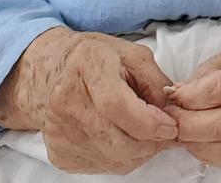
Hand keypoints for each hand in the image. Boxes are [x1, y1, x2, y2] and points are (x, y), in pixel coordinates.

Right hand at [0, 26, 177, 174]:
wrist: (48, 73)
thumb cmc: (95, 58)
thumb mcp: (130, 53)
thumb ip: (155, 81)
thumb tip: (172, 112)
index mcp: (87, 66)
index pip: (116, 105)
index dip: (147, 121)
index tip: (170, 126)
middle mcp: (67, 101)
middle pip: (116, 140)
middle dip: (150, 143)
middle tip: (167, 133)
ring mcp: (59, 132)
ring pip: (111, 160)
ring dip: (139, 153)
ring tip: (149, 136)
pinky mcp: (58, 154)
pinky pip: (100, 167)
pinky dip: (121, 158)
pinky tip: (124, 138)